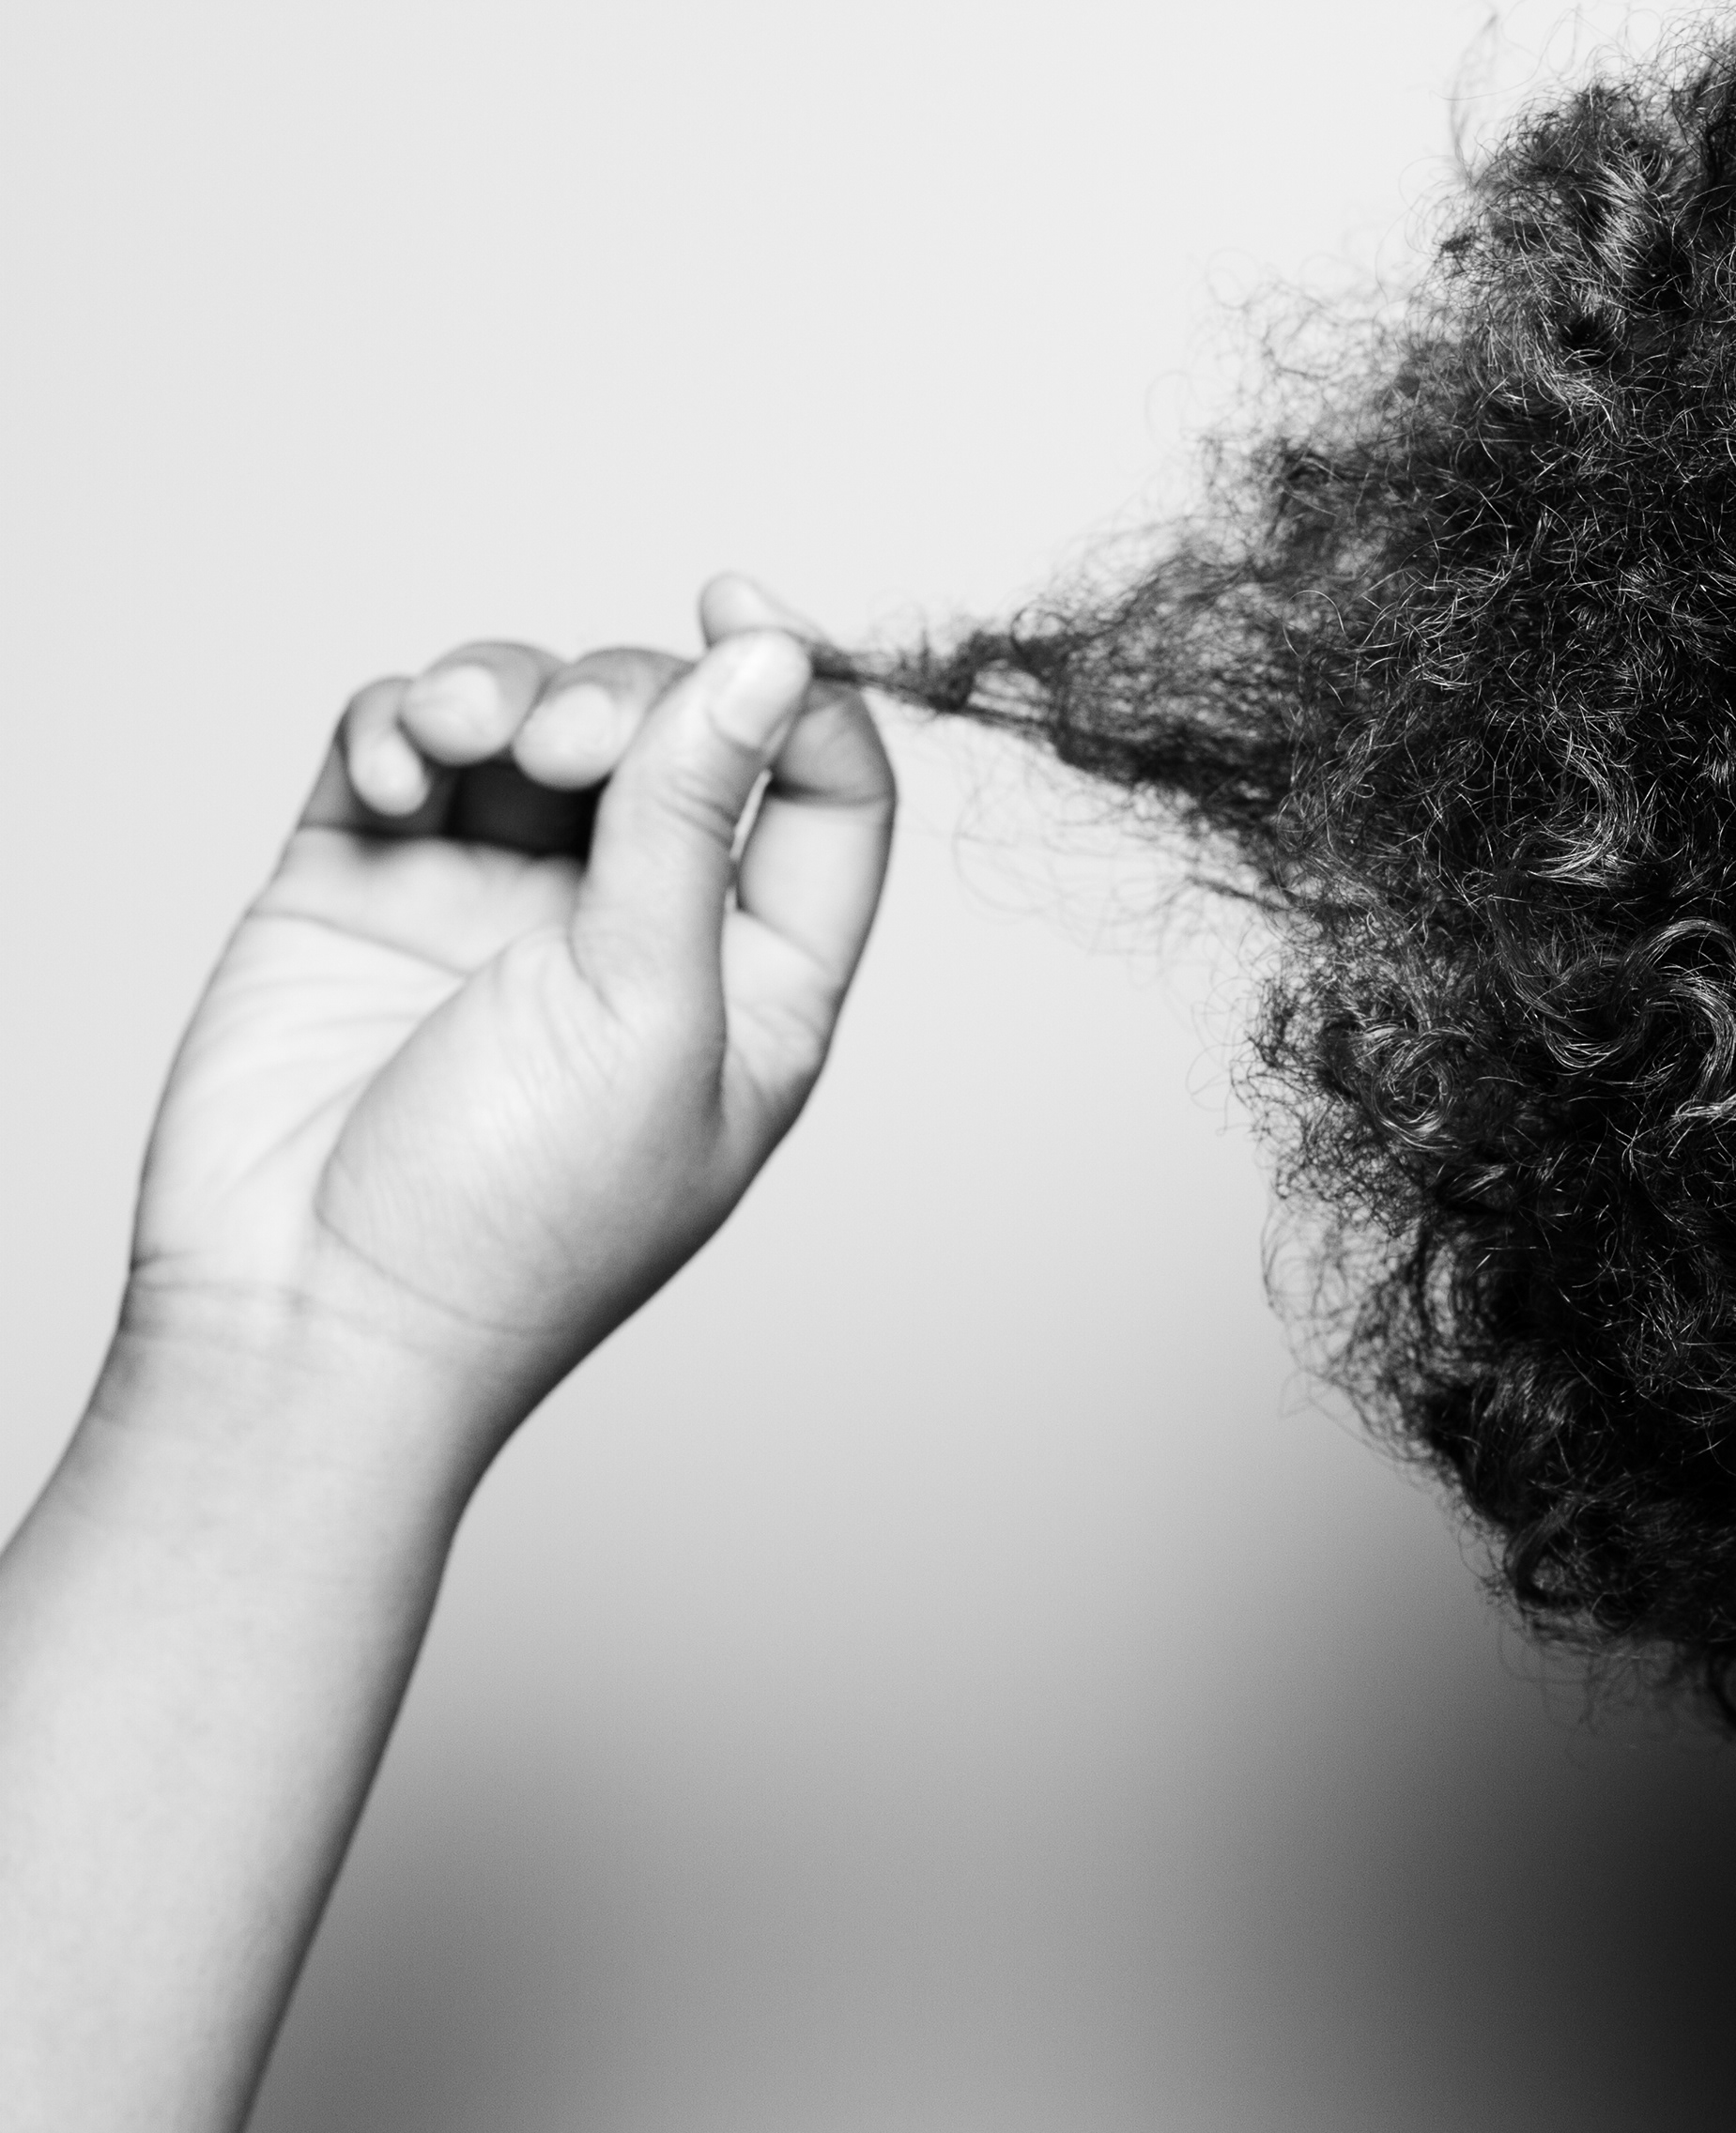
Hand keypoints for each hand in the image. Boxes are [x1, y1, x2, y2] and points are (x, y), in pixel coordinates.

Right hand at [122, 576, 895, 1420]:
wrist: (307, 1318)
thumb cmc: (510, 1220)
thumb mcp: (650, 1008)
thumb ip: (700, 823)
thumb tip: (769, 662)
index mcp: (756, 982)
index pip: (823, 795)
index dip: (798, 687)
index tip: (739, 606)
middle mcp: (634, 931)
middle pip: (669, 730)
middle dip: (619, 697)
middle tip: (566, 745)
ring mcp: (493, 902)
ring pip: (527, 719)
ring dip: (501, 691)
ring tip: (461, 743)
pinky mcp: (364, 884)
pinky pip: (401, 748)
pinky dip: (401, 728)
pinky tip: (396, 777)